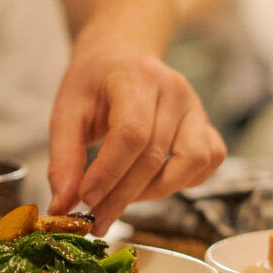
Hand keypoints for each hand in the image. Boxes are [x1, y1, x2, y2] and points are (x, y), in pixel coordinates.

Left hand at [46, 46, 226, 234]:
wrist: (120, 55)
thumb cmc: (92, 83)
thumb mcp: (66, 112)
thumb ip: (64, 159)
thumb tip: (63, 207)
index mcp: (135, 77)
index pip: (131, 133)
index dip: (109, 173)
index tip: (85, 199)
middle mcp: (173, 89)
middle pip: (155, 156)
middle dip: (122, 195)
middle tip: (95, 217)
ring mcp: (196, 106)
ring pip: (190, 162)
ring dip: (155, 191)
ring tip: (123, 197)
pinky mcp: (207, 123)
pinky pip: (209, 161)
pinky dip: (185, 181)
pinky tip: (153, 183)